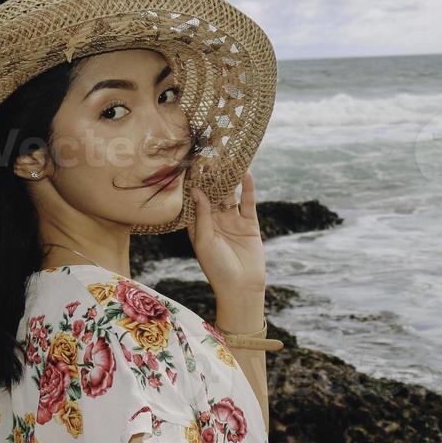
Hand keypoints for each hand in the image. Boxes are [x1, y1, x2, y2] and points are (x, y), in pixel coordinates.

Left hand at [185, 169, 265, 295]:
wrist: (241, 288)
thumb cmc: (217, 269)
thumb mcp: (204, 241)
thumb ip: (202, 215)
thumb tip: (197, 190)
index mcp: (198, 226)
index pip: (195, 200)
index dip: (194, 183)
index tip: (191, 164)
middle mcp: (215, 221)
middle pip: (213, 194)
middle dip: (212, 177)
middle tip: (210, 154)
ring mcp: (232, 222)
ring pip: (230, 195)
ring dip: (229, 179)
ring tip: (228, 159)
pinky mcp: (249, 225)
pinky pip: (248, 203)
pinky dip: (248, 189)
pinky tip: (246, 173)